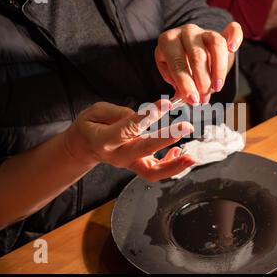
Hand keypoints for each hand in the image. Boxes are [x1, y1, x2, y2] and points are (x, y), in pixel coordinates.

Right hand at [63, 100, 194, 181]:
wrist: (84, 147)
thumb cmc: (91, 126)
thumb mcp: (95, 112)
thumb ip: (117, 113)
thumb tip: (141, 116)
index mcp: (105, 140)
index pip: (129, 128)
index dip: (148, 116)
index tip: (165, 104)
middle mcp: (118, 156)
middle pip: (144, 151)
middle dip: (167, 139)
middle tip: (186, 127)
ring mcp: (129, 165)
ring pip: (153, 171)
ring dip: (174, 165)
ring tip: (192, 157)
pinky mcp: (138, 167)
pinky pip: (156, 171)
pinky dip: (171, 164)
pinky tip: (181, 152)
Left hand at [155, 22, 242, 104]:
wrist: (187, 54)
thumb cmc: (178, 67)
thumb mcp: (173, 76)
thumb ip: (179, 87)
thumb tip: (189, 98)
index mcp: (167, 41)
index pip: (177, 63)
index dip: (186, 84)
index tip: (193, 99)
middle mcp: (185, 31)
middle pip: (198, 55)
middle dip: (203, 81)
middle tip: (204, 98)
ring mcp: (204, 31)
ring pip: (216, 45)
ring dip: (219, 70)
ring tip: (217, 88)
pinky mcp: (220, 33)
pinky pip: (232, 30)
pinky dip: (235, 38)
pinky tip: (233, 48)